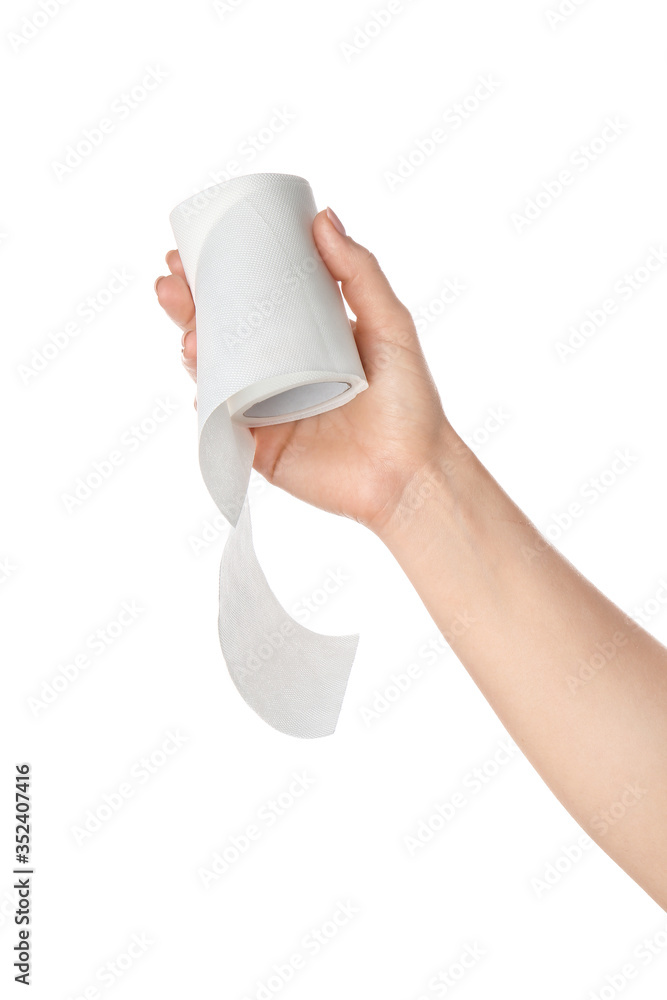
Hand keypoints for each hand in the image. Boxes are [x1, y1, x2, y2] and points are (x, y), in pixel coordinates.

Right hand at [155, 208, 448, 535]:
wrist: (411, 473)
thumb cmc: (409, 401)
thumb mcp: (391, 325)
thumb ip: (359, 273)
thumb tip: (322, 216)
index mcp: (304, 338)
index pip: (252, 299)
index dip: (219, 274)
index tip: (195, 248)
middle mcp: (278, 370)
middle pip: (222, 331)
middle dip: (190, 303)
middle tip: (173, 279)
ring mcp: (265, 408)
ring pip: (215, 372)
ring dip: (191, 346)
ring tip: (188, 328)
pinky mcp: (258, 446)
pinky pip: (221, 421)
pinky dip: (205, 398)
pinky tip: (198, 375)